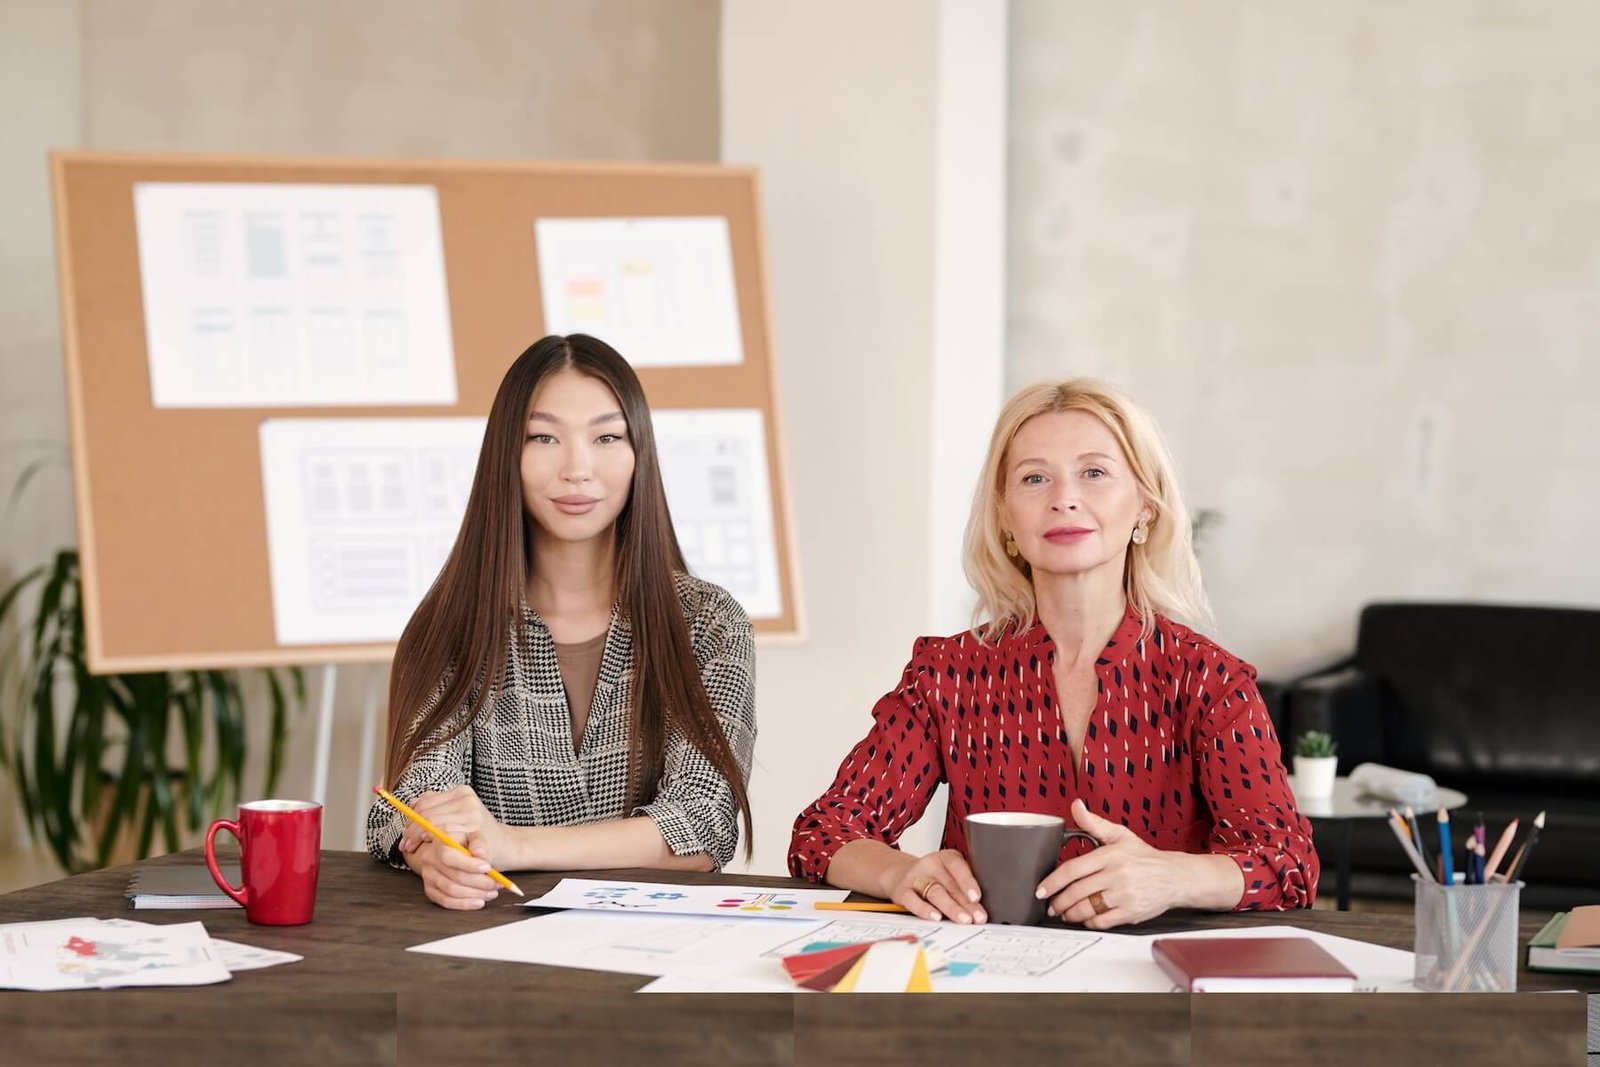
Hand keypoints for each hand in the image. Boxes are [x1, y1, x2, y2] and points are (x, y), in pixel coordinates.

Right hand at [397, 786, 504, 863]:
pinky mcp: (460, 791)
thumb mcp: (485, 854)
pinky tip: (412, 823)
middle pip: (427, 812)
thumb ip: (478, 849)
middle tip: (404, 846)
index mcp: (471, 812)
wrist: (502, 840)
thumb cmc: (491, 851)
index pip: (435, 822)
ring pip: (425, 804)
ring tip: (407, 839)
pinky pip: (430, 798)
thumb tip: (480, 852)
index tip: (409, 848)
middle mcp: (466, 798)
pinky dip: (418, 810)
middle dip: (412, 830)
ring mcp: (463, 792)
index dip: (418, 835)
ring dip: (412, 822)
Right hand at [402, 829, 500, 909]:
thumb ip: (480, 842)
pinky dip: (464, 904)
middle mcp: (430, 859)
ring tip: (492, 892)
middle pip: (454, 877)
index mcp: (439, 841)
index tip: (487, 867)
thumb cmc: (469, 841)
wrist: (458, 848)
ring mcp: (428, 876)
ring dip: (474, 894)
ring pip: (451, 891)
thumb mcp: (477, 835)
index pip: (449, 857)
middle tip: (496, 884)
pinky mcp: (431, 890)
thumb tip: (480, 853)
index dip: (468, 865)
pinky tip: (479, 902)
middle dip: (479, 883)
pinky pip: (446, 901)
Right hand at [887, 849, 986, 923]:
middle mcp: (929, 866)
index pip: (957, 866)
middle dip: (966, 903)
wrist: (899, 875)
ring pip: (935, 893)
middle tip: (977, 917)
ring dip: (951, 908)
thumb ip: (962, 888)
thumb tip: (980, 908)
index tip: (977, 897)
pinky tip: (936, 917)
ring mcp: (915, 878)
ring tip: (964, 920)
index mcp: (944, 858)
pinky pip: (913, 900)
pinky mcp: (902, 892)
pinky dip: (924, 909)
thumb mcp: (948, 875)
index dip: (967, 881)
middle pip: (950, 884)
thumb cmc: (932, 878)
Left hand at [1034, 799, 1188, 928]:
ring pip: (1088, 909)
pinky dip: (1089, 922)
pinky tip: (1085, 919)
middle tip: (1051, 905)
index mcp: (1110, 855)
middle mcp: (1117, 875)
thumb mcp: (1120, 835)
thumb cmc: (1145, 857)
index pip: (1073, 869)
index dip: (1053, 881)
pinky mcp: (1131, 912)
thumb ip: (1094, 823)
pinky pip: (1103, 921)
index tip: (1041, 889)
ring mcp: (1124, 895)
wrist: (1175, 877)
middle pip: (1077, 892)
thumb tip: (1076, 806)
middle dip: (1059, 902)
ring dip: (1071, 914)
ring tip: (1065, 913)